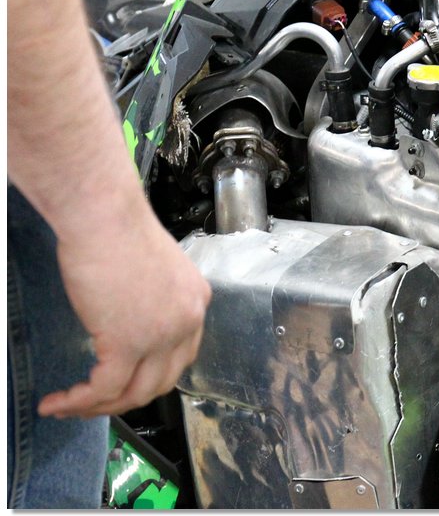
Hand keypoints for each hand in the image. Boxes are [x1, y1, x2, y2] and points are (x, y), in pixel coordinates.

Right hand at [37, 213, 210, 418]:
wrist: (104, 216)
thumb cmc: (117, 230)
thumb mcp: (151, 271)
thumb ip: (151, 301)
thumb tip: (130, 322)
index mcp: (195, 301)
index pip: (182, 356)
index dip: (150, 376)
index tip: (123, 383)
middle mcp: (188, 320)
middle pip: (161, 381)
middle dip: (124, 399)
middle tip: (92, 403)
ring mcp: (161, 334)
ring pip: (134, 393)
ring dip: (97, 407)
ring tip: (68, 406)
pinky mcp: (127, 342)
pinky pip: (105, 388)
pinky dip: (79, 401)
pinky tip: (57, 401)